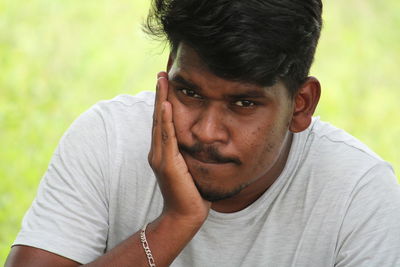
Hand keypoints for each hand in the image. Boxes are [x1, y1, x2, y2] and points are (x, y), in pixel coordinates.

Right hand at [148, 72, 210, 224]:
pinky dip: (165, 120)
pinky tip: (166, 105)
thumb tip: (202, 140)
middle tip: (162, 73)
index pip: (164, 121)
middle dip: (160, 94)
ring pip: (160, 123)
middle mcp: (158, 151)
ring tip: (162, 80)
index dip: (164, 101)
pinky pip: (166, 137)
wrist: (185, 215)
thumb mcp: (192, 167)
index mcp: (164, 151)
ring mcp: (160, 156)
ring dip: (160, 100)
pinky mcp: (166, 163)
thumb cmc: (192, 192)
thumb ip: (191, 153)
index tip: (167, 83)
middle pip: (159, 117)